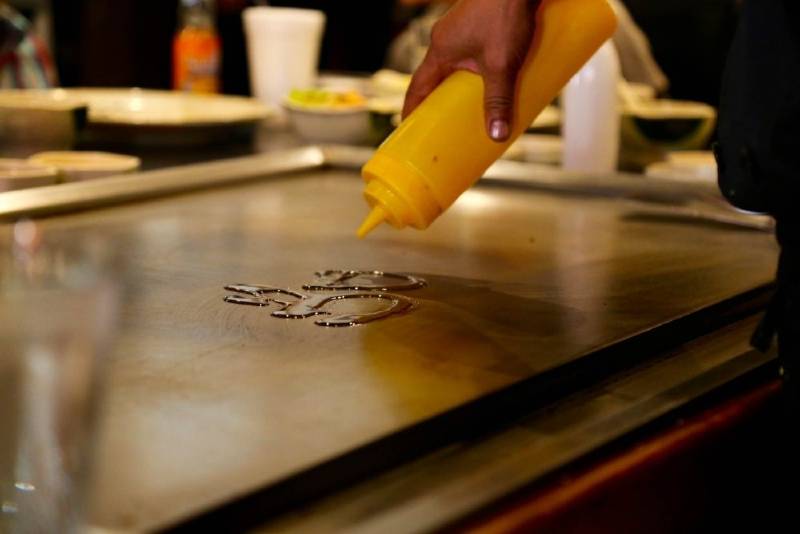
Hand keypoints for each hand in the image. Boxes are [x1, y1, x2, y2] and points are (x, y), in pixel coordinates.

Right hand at [401, 0, 540, 141]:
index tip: (409, 129)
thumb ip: (499, 100)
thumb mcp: (502, 65)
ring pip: (456, 64)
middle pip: (436, 77)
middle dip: (440, 101)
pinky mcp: (479, 21)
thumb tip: (497, 135)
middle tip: (445, 124)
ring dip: (462, 84)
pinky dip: (478, 69)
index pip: (417, 87)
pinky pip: (473, 52)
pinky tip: (495, 76)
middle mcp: (446, 38)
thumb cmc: (505, 12)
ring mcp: (462, 28)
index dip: (412, 110)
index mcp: (440, 50)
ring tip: (474, 105)